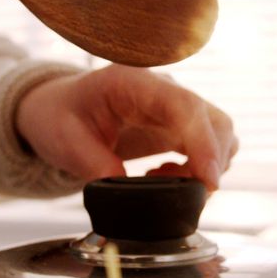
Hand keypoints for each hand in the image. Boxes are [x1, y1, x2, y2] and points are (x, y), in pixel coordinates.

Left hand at [15, 64, 237, 190]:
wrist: (57, 109)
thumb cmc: (59, 117)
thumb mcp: (66, 142)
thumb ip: (98, 166)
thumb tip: (133, 195)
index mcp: (132, 82)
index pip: (185, 106)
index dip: (204, 143)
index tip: (209, 180)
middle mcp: (162, 89)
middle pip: (215, 121)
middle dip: (210, 162)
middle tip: (180, 193)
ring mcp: (174, 107)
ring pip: (219, 134)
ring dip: (203, 168)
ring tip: (157, 180)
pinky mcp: (178, 126)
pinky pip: (208, 147)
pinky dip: (197, 169)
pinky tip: (162, 176)